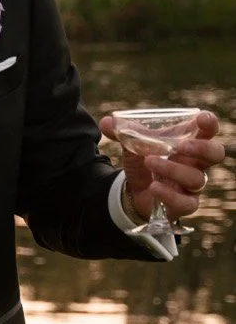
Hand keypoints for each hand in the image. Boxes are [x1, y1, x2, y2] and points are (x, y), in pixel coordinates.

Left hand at [100, 111, 223, 223]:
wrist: (134, 191)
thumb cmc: (143, 162)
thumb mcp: (133, 145)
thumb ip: (123, 133)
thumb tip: (107, 122)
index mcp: (190, 143)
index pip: (209, 131)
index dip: (210, 124)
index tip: (201, 118)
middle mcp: (196, 163)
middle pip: (216, 154)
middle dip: (202, 148)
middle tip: (180, 146)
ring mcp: (192, 185)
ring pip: (196, 178)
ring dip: (172, 169)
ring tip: (148, 162)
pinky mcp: (185, 204)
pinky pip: (186, 202)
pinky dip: (169, 194)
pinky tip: (153, 187)